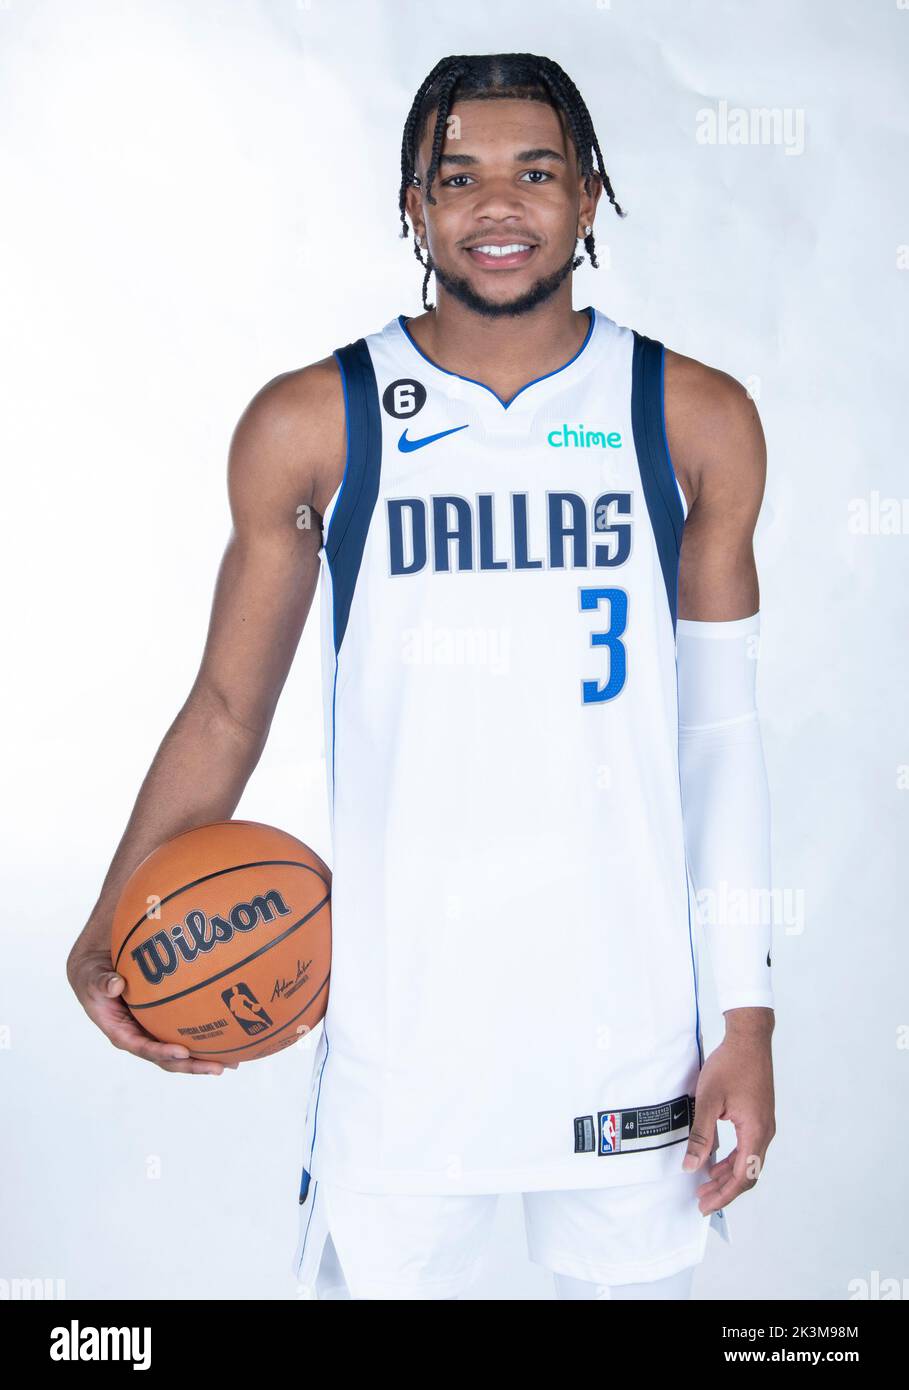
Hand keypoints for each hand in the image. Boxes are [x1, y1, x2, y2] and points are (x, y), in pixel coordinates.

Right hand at [67, 939, 238, 1073]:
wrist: (97, 967)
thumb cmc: (92, 973)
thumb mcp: (91, 977)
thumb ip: (101, 982)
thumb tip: (115, 984)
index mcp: (121, 1032)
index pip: (143, 1047)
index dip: (161, 1052)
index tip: (182, 1052)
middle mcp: (140, 1036)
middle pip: (168, 1057)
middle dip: (193, 1065)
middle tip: (218, 1067)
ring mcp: (153, 1030)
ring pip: (181, 1049)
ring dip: (205, 1057)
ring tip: (232, 1060)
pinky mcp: (164, 1021)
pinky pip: (185, 1030)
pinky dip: (205, 1034)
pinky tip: (229, 1035)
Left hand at [682, 1015, 774, 1214]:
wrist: (749, 1039)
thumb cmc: (731, 1065)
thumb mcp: (709, 1100)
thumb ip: (701, 1136)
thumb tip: (690, 1166)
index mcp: (755, 1132)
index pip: (742, 1176)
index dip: (723, 1195)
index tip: (705, 1205)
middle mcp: (765, 1133)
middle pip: (747, 1174)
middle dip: (725, 1189)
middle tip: (702, 1199)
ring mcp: (764, 1125)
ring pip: (748, 1161)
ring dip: (728, 1175)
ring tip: (706, 1183)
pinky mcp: (759, 1117)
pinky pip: (748, 1147)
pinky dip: (733, 1159)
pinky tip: (717, 1160)